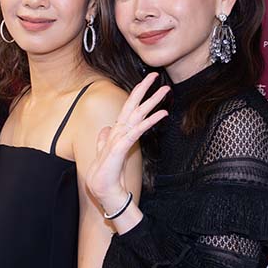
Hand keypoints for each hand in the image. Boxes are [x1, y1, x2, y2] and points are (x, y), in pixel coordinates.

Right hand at [86, 71, 168, 213]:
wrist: (104, 192)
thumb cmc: (107, 175)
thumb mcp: (105, 154)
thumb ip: (104, 140)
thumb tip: (105, 128)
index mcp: (115, 132)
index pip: (126, 108)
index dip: (136, 94)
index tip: (147, 82)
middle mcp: (117, 132)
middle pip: (131, 105)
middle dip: (143, 89)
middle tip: (154, 75)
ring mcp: (118, 139)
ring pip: (136, 115)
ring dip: (151, 101)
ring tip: (164, 90)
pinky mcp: (120, 148)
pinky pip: (137, 131)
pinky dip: (150, 121)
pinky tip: (161, 114)